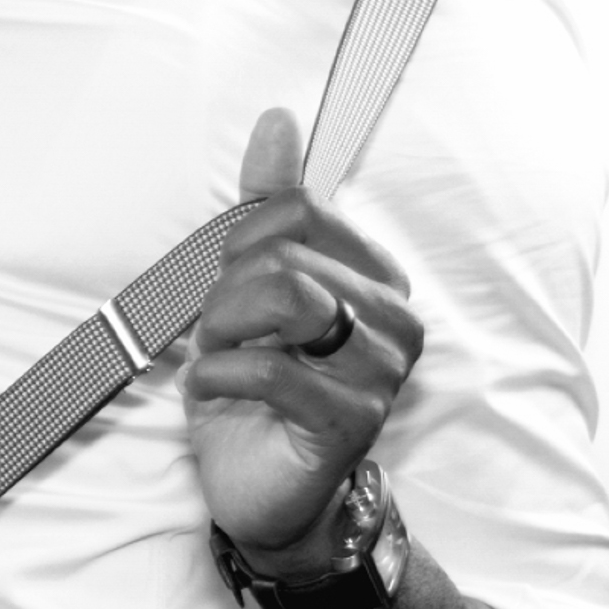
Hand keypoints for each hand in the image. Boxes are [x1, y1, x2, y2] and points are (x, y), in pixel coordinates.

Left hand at [183, 109, 424, 576]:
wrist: (258, 487)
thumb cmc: (253, 385)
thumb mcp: (249, 286)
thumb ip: (267, 206)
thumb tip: (278, 121)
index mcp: (376, 278)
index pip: (296, 213)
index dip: (236, 249)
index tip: (229, 292)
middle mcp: (395, 319)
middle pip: (282, 256)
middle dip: (224, 297)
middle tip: (221, 339)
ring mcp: (381, 371)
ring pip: (284, 296)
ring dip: (224, 330)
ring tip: (220, 360)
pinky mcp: (352, 419)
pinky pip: (269, 369)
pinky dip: (217, 375)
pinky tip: (214, 394)